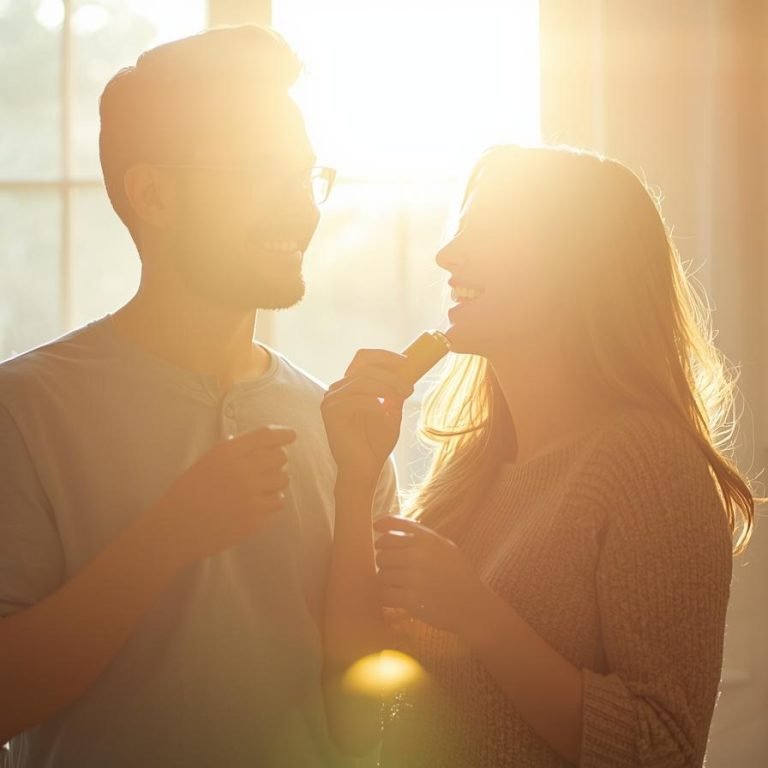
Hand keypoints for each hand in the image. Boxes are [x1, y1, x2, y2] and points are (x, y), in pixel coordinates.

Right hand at [151, 425, 295, 564]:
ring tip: (257, 488)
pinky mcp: (256, 517)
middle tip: (263, 470)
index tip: (292, 435)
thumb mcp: (208, 461)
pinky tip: (254, 504)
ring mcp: (251, 495)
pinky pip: (279, 501)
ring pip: (284, 479)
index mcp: (228, 452)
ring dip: (275, 481)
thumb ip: (234, 450)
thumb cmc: (190, 491)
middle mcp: (243, 470)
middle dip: (276, 461)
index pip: (266, 436)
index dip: (283, 434)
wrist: (176, 527)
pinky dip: (271, 501)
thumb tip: (264, 441)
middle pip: (280, 456)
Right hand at [321, 350, 412, 483]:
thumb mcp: (391, 413)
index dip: (384, 357)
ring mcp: (332, 400)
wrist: (365, 469)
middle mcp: (338, 389)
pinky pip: (355, 399)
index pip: (363, 359)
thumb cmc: (376, 444)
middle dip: (390, 374)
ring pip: (362, 381)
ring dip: (386, 386)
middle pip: (364, 366)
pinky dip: (373, 404)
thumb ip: (395, 393)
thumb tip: (407, 373)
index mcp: (351, 386)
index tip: (406, 362)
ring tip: (402, 397)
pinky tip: (383, 413)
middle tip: (409, 387)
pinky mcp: (330, 413)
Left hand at [373, 516, 488, 635]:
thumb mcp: (444, 546)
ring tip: (400, 586)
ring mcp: (413, 577)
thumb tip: (382, 526)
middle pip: (381, 553)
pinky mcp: (410, 599)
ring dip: (387, 582)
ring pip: (380, 575)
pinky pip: (384, 594)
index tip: (380, 542)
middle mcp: (417, 554)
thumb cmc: (458, 574)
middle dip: (386, 563)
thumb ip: (418, 534)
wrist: (473, 606)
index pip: (390, 527)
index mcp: (426, 539)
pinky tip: (398, 598)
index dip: (382, 535)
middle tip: (397, 571)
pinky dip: (388, 598)